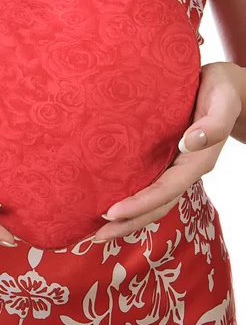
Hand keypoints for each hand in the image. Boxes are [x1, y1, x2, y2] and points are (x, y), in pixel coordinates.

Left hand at [92, 62, 242, 242]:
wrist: (228, 89)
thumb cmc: (223, 91)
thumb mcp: (223, 102)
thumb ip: (213, 124)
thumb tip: (190, 143)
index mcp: (198, 161)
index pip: (166, 190)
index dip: (140, 204)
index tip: (112, 212)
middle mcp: (185, 169)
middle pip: (157, 205)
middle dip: (128, 222)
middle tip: (97, 235)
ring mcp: (176, 166)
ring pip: (152, 199)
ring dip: (127, 217)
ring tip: (98, 228)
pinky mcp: (167, 159)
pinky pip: (149, 184)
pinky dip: (131, 197)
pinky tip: (109, 198)